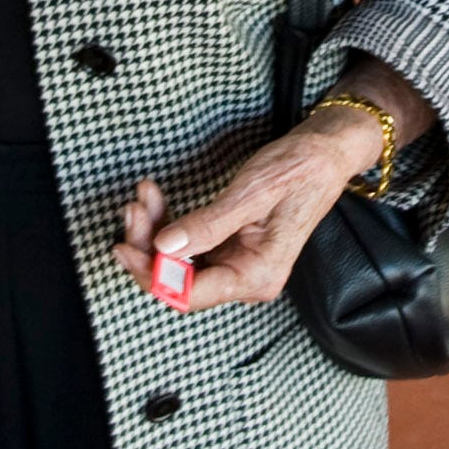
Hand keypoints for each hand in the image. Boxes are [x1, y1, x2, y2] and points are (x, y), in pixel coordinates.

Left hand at [109, 106, 376, 312]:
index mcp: (256, 275)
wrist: (324, 154)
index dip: (152, 273)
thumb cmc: (300, 171)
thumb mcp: (253, 193)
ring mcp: (236, 265)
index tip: (125, 246)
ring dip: (153, 231)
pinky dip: (167, 224)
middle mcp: (246, 278)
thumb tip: (166, 247)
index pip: (190, 293)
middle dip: (148, 245)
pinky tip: (154, 200)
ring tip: (143, 197)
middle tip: (133, 209)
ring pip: (177, 263)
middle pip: (178, 280)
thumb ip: (209, 224)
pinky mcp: (229, 248)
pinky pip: (187, 246)